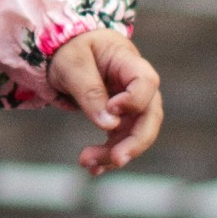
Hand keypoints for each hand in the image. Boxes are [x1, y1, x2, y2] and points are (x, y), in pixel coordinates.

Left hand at [46, 27, 162, 176]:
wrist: (66, 51)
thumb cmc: (70, 49)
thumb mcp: (72, 64)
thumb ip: (89, 91)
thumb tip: (109, 125)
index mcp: (128, 62)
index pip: (146, 82)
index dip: (135, 100)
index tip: (111, 109)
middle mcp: (136, 85)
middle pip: (150, 115)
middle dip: (136, 141)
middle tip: (116, 159)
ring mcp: (131, 104)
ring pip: (136, 134)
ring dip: (115, 153)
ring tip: (86, 162)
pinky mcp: (120, 119)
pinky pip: (121, 141)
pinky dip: (108, 156)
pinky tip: (92, 168)